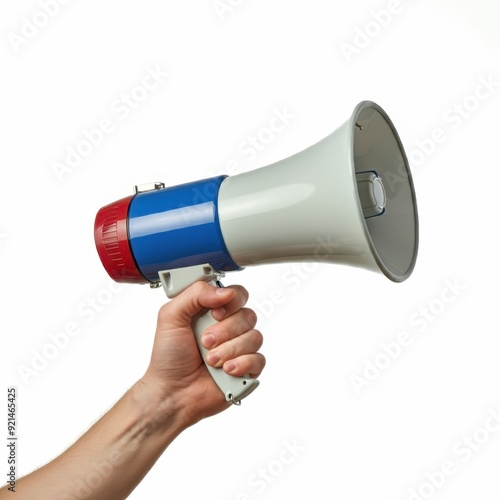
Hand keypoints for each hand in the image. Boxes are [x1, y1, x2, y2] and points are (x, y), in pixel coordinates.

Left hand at [141, 282, 264, 425]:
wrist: (172, 393)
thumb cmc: (168, 358)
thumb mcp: (171, 316)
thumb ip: (195, 294)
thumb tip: (225, 292)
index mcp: (212, 311)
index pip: (237, 294)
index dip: (231, 302)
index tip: (214, 314)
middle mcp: (229, 328)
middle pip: (248, 315)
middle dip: (225, 330)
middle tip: (205, 342)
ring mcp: (239, 348)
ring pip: (255, 337)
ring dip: (229, 350)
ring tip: (211, 360)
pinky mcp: (247, 368)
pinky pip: (259, 359)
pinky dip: (242, 364)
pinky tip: (225, 370)